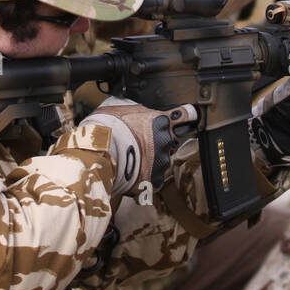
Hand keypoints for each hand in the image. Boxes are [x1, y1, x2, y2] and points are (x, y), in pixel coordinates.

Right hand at [79, 97, 197, 195]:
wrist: (99, 151)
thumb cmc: (106, 126)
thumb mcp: (120, 107)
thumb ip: (135, 110)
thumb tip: (134, 110)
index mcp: (160, 121)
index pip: (184, 115)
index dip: (186, 116)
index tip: (190, 116)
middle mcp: (165, 141)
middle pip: (168, 143)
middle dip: (157, 144)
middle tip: (138, 145)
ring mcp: (161, 162)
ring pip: (160, 163)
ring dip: (149, 163)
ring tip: (129, 162)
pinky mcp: (152, 182)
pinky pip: (151, 182)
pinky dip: (143, 181)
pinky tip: (130, 176)